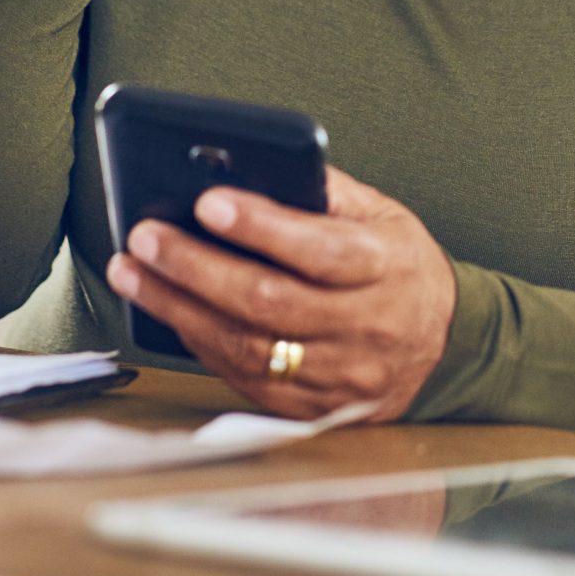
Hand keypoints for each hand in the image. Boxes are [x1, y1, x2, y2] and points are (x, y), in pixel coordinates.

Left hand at [106, 166, 455, 419]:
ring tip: (132, 271)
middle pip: (270, 302)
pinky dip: (198, 343)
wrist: (442, 348)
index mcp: (386, 267)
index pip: (319, 250)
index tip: (209, 201)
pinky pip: (245, 379)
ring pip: (248, 346)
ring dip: (179, 307)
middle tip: (145, 236)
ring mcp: (339, 375)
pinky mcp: (314, 408)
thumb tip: (251, 168)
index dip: (262, 228)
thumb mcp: (383, 214)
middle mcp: (365, 326)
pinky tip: (166, 310)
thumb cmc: (398, 267)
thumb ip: (325, 191)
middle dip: (197, 267)